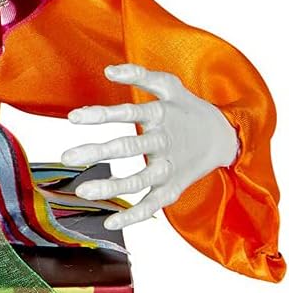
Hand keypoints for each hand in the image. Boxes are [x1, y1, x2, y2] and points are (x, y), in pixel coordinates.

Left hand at [61, 63, 238, 231]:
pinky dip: (133, 217)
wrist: (224, 138)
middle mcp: (164, 142)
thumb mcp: (169, 85)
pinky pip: (152, 205)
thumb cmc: (188, 109)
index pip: (128, 112)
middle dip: (97, 152)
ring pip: (139, 180)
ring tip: (82, 191)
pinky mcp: (173, 189)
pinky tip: (110, 222)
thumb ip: (139, 75)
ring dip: (110, 187)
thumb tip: (108, 70)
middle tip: (68, 156)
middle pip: (129, 147)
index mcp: (162, 115)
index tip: (73, 117)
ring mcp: (169, 168)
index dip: (100, 114)